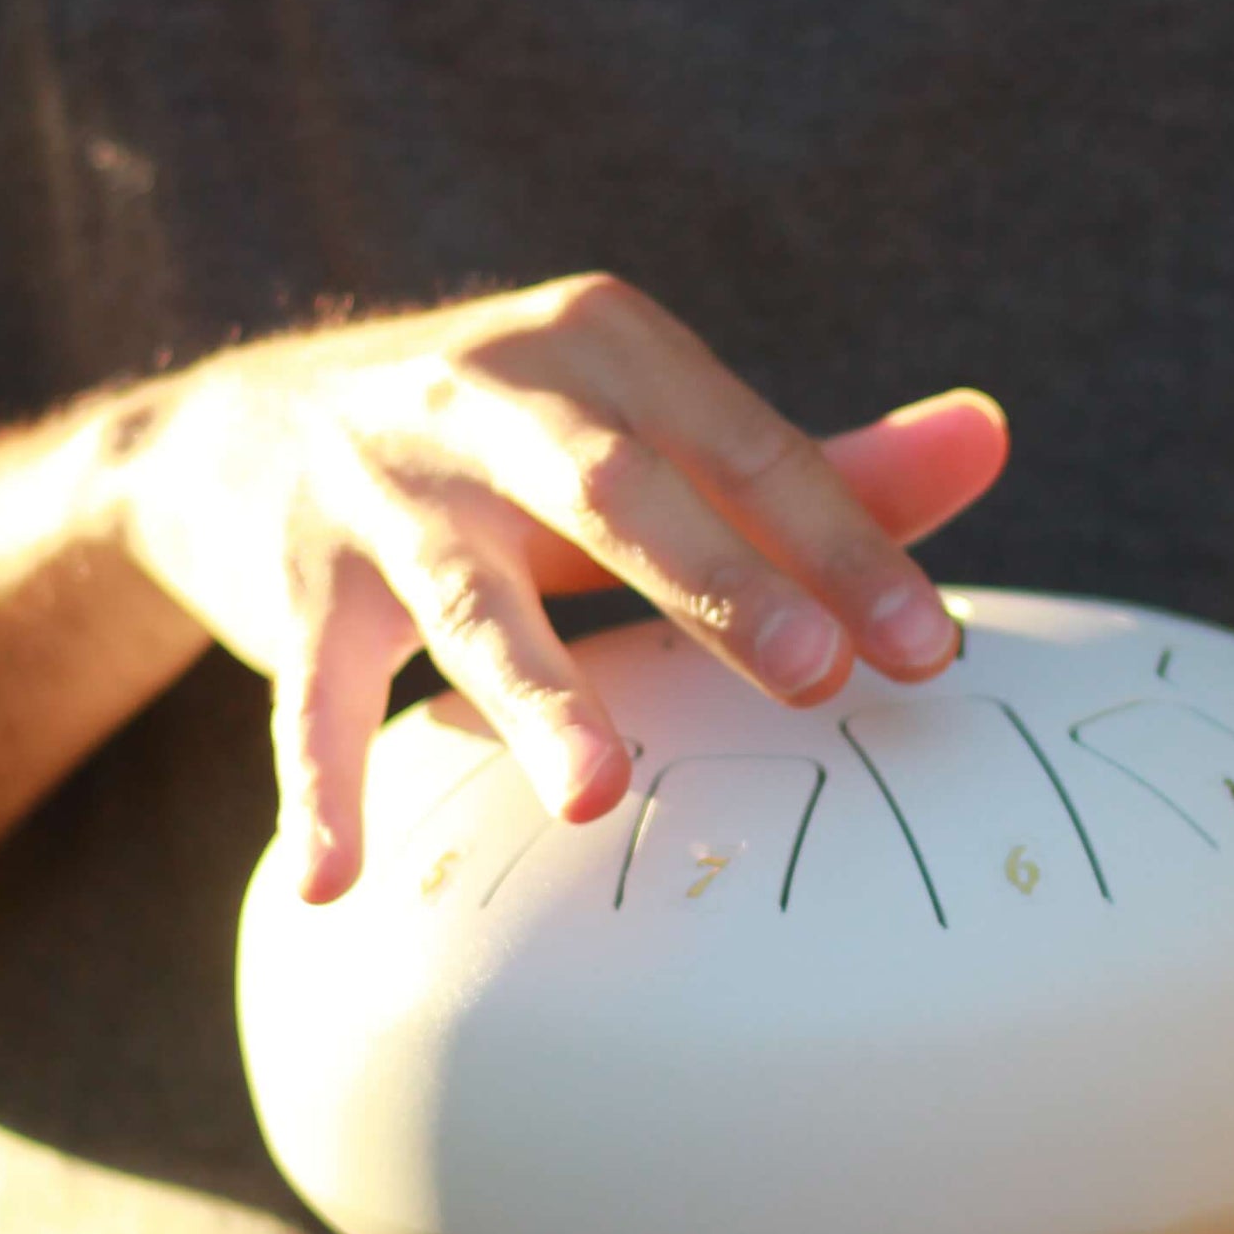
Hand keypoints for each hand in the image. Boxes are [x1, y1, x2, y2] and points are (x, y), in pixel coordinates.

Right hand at [109, 275, 1007, 899]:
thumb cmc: (506, 447)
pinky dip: (320, 788)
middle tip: (816, 680)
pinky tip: (336, 884)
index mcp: (603, 348)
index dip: (843, 547)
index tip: (931, 651)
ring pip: (468, 599)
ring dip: (536, 693)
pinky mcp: (293, 584)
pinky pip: (306, 697)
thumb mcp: (643, 431)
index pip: (745, 448)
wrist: (242, 425)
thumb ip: (806, 463)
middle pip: (617, 492)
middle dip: (721, 585)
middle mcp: (487, 396)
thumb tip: (992, 439)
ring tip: (600, 795)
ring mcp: (380, 489)